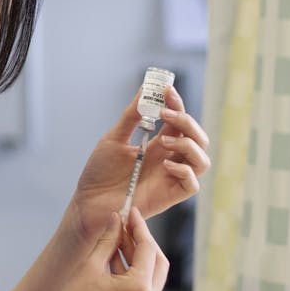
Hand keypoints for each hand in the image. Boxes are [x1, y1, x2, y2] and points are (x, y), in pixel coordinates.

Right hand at [41, 208, 168, 290]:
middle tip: (126, 222)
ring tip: (116, 236)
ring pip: (151, 273)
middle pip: (157, 260)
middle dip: (142, 239)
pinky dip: (132, 269)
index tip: (130, 210)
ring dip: (137, 254)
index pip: (147, 248)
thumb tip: (117, 218)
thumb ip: (108, 240)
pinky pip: (142, 286)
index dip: (139, 226)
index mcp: (140, 288)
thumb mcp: (89, 266)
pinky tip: (113, 255)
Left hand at [68, 85, 209, 245]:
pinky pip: (192, 185)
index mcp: (158, 145)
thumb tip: (145, 89)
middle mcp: (169, 160)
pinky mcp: (169, 196)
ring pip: (202, 160)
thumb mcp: (114, 138)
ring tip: (162, 140)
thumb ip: (132, 116)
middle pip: (197, 138)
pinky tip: (165, 165)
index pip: (179, 121)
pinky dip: (184, 171)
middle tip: (164, 113)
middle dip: (186, 121)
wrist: (88, 201)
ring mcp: (171, 178)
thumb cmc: (99, 172)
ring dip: (188, 145)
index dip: (177, 103)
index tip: (166, 89)